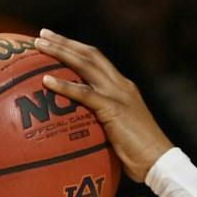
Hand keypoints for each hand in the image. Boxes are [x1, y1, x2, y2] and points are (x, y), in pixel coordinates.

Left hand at [34, 29, 175, 183]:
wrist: (158, 161)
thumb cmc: (138, 155)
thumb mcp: (118, 132)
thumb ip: (101, 123)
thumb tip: (78, 130)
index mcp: (122, 87)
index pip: (97, 60)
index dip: (77, 48)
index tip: (57, 41)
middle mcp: (120, 85)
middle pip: (90, 54)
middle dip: (65, 42)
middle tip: (42, 35)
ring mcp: (118, 94)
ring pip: (86, 64)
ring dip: (61, 52)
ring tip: (39, 45)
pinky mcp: (114, 109)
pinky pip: (85, 94)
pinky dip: (64, 86)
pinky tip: (46, 80)